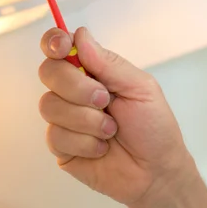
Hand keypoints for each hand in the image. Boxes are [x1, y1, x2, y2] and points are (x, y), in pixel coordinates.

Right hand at [38, 27, 191, 204]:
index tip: (62, 47)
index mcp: (95, 72)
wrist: (156, 171)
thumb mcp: (141, 88)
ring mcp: (66, 119)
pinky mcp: (62, 147)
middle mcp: (75, 92)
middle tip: (104, 99)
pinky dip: (85, 142)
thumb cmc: (154, 127)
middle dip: (77, 86)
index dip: (55, 42)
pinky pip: (56, 136)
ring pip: (50, 105)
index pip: (61, 48)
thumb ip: (110, 64)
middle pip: (49, 72)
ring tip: (111, 130)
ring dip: (86, 119)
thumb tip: (80, 35)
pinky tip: (102, 148)